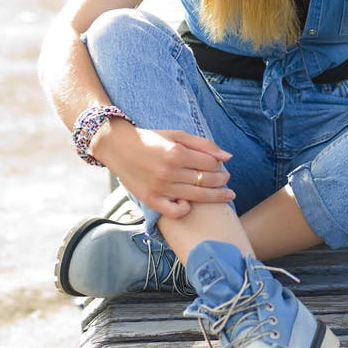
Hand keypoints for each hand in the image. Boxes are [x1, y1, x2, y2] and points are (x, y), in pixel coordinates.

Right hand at [91, 119, 234, 219]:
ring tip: (225, 194)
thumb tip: (227, 157)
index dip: (220, 166)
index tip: (222, 166)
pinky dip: (185, 209)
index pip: (210, 164)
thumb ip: (203, 144)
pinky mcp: (151, 200)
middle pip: (206, 180)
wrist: (119, 148)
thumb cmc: (151, 140)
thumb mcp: (177, 135)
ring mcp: (160, 188)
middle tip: (226, 180)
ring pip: (196, 197)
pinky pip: (175, 212)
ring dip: (215, 196)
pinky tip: (190, 204)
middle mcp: (169, 172)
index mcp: (176, 153)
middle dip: (221, 181)